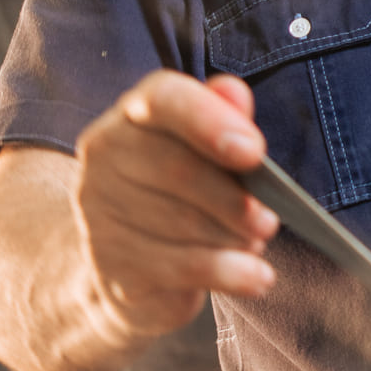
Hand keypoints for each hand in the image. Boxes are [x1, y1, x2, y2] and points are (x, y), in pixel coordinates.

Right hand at [73, 70, 278, 340]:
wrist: (131, 267)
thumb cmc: (184, 193)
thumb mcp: (208, 151)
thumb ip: (225, 116)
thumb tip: (235, 93)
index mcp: (134, 115)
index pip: (163, 99)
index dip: (210, 120)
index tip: (254, 152)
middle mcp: (106, 157)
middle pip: (178, 168)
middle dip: (234, 198)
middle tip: (270, 219)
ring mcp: (100, 213)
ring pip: (182, 223)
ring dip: (234, 236)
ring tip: (257, 241)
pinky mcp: (111, 266)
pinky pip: (182, 267)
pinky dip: (231, 273)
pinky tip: (258, 277)